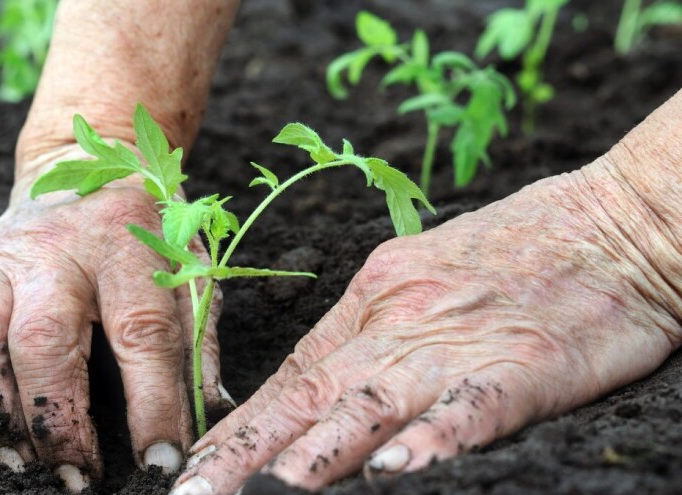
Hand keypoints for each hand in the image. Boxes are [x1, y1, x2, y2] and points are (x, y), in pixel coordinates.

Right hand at [0, 145, 231, 491]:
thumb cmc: (151, 224)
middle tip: (73, 478)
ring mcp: (4, 259)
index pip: (142, 334)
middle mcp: (60, 253)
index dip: (152, 404)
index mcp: (128, 250)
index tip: (159, 461)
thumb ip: (200, 337)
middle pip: (46, 340)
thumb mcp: (192, 266)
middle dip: (56, 418)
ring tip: (12, 464)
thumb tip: (211, 412)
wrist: (92, 156)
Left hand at [171, 158, 681, 494]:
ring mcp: (458, 344)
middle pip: (311, 397)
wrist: (610, 221)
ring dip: (313, 456)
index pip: (293, 375)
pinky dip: (430, 440)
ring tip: (263, 494)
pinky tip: (393, 472)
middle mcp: (400, 323)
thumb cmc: (512, 248)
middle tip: (194, 492)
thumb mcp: (418, 273)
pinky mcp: (523, 365)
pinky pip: (469, 408)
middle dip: (247, 453)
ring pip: (370, 406)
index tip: (196, 462)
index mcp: (373, 300)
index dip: (240, 425)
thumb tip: (315, 378)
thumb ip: (369, 327)